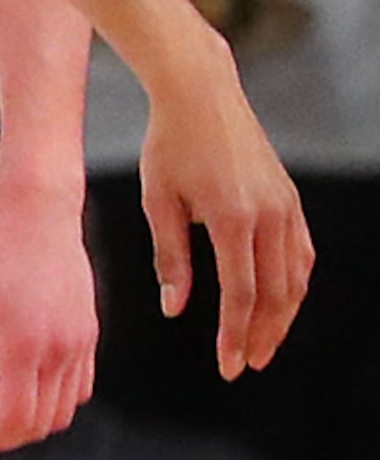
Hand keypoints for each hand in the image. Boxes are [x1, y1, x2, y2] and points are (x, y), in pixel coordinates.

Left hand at [0, 177, 97, 452]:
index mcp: (26, 345)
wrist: (39, 214)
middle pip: (42, 423)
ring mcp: (81, 344)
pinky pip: (80, 386)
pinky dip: (54, 399)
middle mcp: (61, 351)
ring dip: (32, 420)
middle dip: (7, 436)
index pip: (16, 418)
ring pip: (65, 410)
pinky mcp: (89, 335)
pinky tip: (25, 385)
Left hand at [137, 51, 311, 380]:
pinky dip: (293, 284)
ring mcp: (287, 206)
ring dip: (283, 316)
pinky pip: (302, 253)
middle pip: (276, 294)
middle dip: (262, 335)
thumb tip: (175, 309)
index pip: (242, 295)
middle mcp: (269, 215)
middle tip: (247, 365)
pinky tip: (279, 302)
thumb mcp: (158, 200)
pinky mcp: (291, 199)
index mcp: (233, 218)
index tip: (228, 365)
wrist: (201, 94)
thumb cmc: (169, 146)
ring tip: (262, 343)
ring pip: (296, 278)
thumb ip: (171, 257)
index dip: (236, 335)